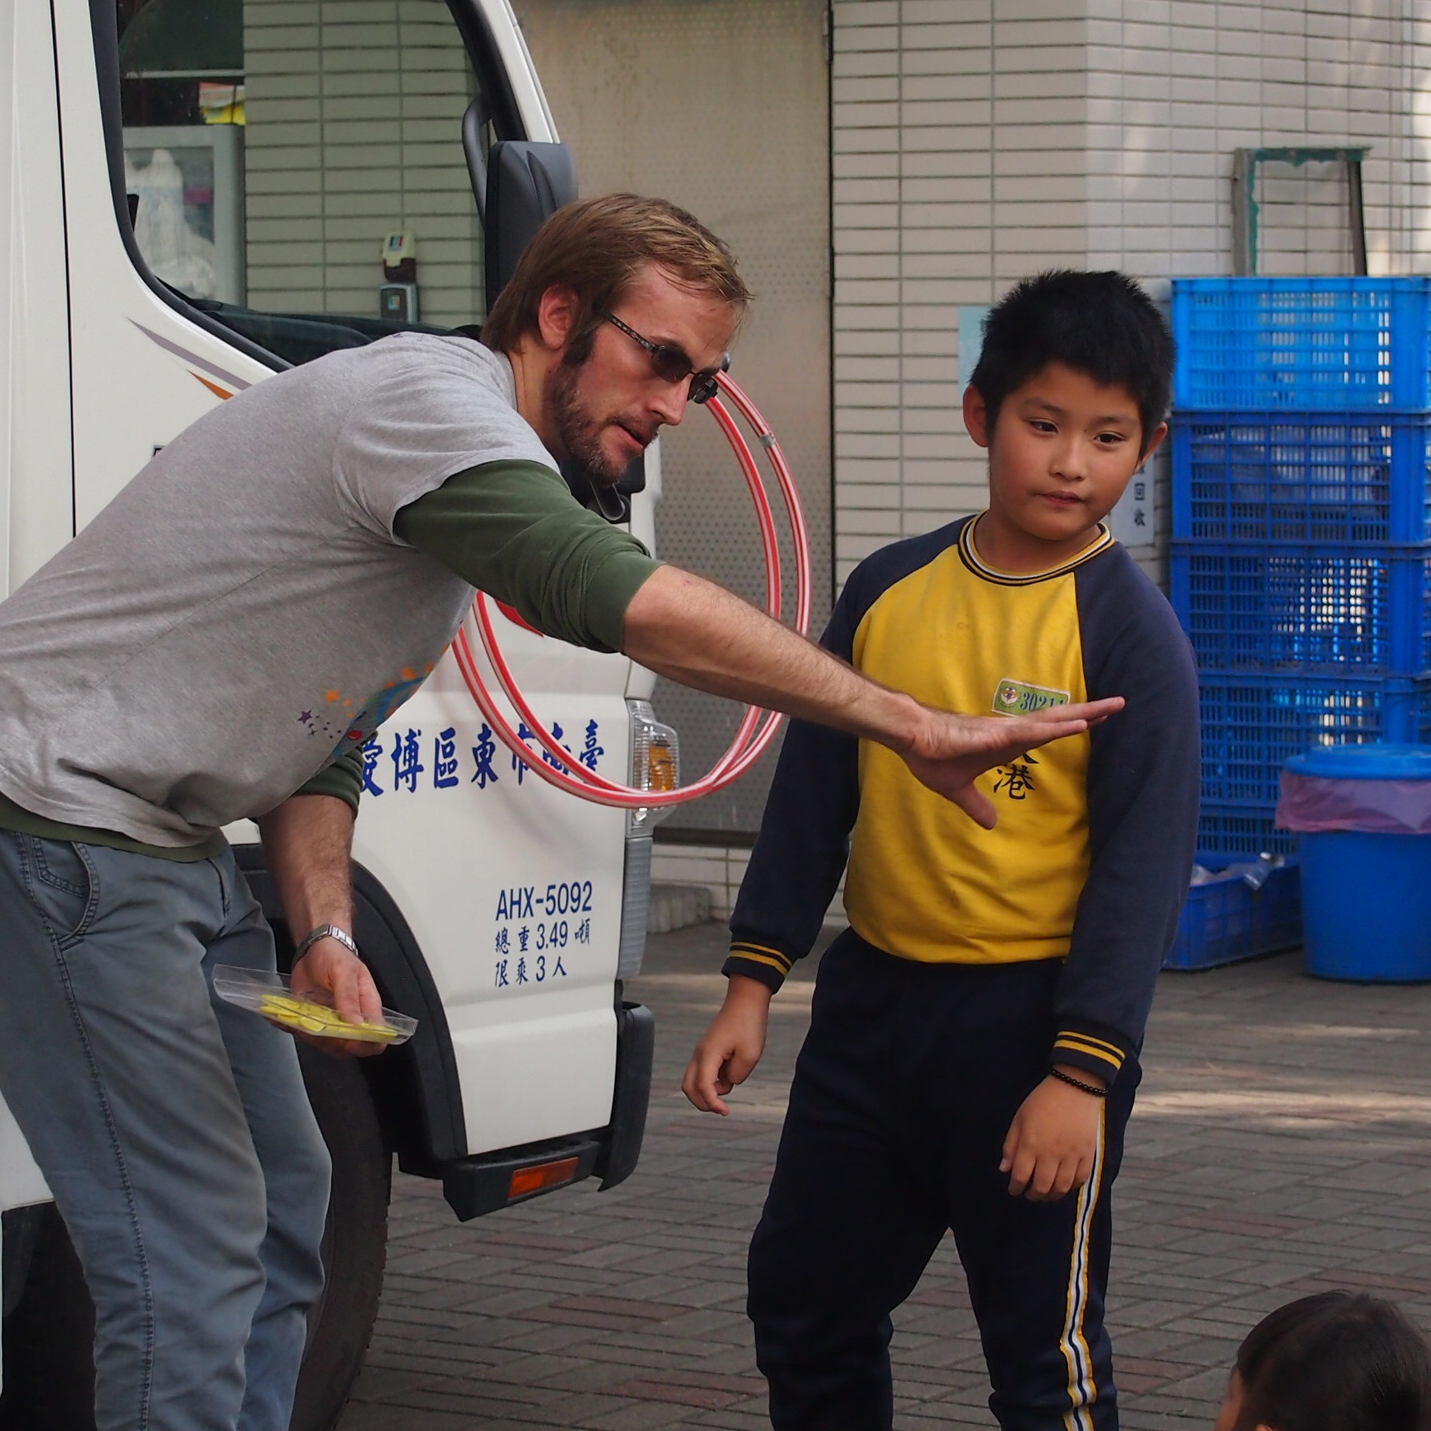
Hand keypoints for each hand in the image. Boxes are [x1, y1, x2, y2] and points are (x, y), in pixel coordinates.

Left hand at [290, 937, 386, 1058]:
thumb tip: (357, 1024)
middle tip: (315, 1024)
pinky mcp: (312, 1021)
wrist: (314, 947)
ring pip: (323, 1044)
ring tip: (296, 1015)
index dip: (366, 1046)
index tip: (349, 1041)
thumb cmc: (335, 955)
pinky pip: (303, 1034)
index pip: (377, 1037)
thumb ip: (349, 997)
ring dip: (307, 1034)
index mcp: (367, 1006)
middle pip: (347, 1047)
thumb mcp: (343, 971)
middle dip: (329, 1042)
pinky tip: (281, 1016)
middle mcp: (351, 1019)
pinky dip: (290, 1027)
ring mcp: (331, 1022)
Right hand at [682, 975, 772, 1114]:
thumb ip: (737, 1076)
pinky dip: (715, 1079)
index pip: (703, 1088)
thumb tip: (728, 1083)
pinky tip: (733, 1068)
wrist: (746, 1000)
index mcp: (708, 1055)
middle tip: (722, 1109)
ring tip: (734, 1075)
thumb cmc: (748, 1024)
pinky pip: (705, 1071)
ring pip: (695, 1080)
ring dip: (711, 1089)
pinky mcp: (708, 1050)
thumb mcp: (750, 1055)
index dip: (713, 1104)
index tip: (726, 1112)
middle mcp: (700, 1054)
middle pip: (688, 1088)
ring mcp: (702, 1051)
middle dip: (702, 1103)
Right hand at [902, 699, 1124, 827]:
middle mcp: (1012, 733)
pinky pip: (1034, 730)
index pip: (1047, 732)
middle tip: (1119, 704)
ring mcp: (1006, 731)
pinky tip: (1079, 724)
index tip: (1096, 719)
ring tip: (1111, 708)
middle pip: (1058, 720)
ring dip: (1083, 715)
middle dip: (1089, 713)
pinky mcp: (997, 734)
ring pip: (1053, 721)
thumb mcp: (958, 789)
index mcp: (1005, 743)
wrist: (911, 738)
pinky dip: (1058, 728)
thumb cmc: (931, 755)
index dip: (1071, 725)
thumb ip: (976, 804)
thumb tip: (990, 824)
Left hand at [999, 1068, 1106, 1199]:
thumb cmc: (1042, 1101)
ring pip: (1061, 1188)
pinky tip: (1064, 1186)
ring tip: (1045, 1194)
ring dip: (1051, 1196)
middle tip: (1029, 1194)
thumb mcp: (1019, 1118)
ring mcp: (1071, 1155)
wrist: (1074, 1087)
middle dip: (1032, 1195)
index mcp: (1031, 1144)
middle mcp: (1051, 1153)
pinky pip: (1080, 1180)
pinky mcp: (1087, 1154)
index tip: (1013, 1189)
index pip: (1021, 1176)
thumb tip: (1004, 1169)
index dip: (1015, 1187)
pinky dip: (1071, 1188)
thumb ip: (1011, 1145)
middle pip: (1041, 1187)